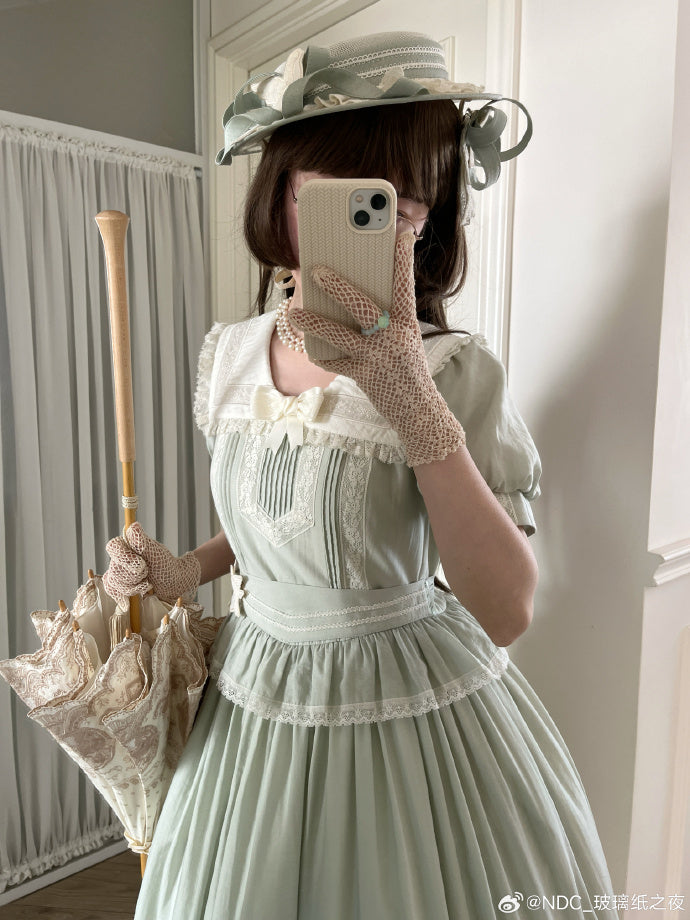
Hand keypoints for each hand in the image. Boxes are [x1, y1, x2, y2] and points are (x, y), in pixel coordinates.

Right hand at [102, 522, 200, 608]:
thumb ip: (143, 541)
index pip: (113, 547)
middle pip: (115, 568)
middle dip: (134, 575)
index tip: (142, 565)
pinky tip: (128, 602)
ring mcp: (118, 571)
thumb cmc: (165, 565)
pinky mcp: (119, 585)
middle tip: (148, 573)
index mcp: (128, 544)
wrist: (171, 583)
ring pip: (114, 582)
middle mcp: (120, 557)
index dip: (125, 557)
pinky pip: (112, 590)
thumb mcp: (156, 552)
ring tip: (148, 583)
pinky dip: (121, 596)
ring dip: (133, 586)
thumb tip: (133, 526)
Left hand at [289, 231, 465, 465]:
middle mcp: (393, 337)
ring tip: (295, 312)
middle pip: (362, 306)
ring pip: (340, 334)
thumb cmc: (409, 370)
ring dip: (314, 322)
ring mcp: (377, 357)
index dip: (402, 261)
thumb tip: (358, 295)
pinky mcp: (363, 376)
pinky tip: (309, 345)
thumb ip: (389, 318)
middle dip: (338, 286)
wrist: (418, 411)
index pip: (404, 287)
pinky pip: (335, 362)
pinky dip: (321, 353)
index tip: (399, 236)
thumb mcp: (407, 340)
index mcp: (407, 324)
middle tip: (316, 270)